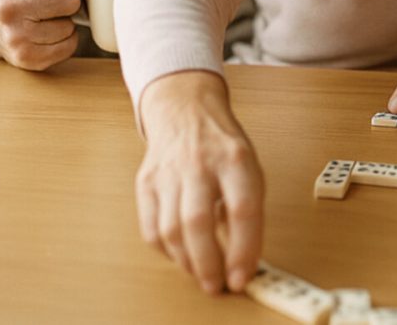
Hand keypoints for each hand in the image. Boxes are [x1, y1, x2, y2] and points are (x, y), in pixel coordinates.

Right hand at [134, 71, 264, 293]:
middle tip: (216, 285)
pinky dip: (166, 250)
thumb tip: (243, 260)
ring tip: (201, 274)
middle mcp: (199, 164)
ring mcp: (168, 172)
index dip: (243, 249)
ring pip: (170, 229)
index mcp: (235, 159)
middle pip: (197, 222)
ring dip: (186, 262)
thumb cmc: (223, 147)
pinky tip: (180, 254)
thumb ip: (248, 211)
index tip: (242, 277)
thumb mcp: (250, 168)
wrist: (184, 110)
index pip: (242, 210)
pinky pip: (150, 227)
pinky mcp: (146, 183)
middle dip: (207, 264)